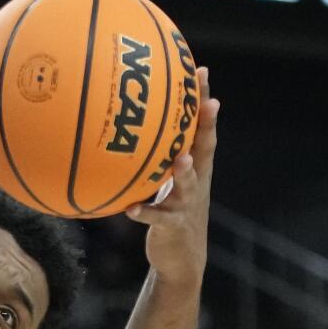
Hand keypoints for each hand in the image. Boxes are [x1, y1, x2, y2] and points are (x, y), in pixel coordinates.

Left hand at [125, 66, 218, 287]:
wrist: (180, 257)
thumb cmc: (167, 211)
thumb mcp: (161, 181)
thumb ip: (150, 157)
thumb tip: (117, 128)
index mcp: (194, 167)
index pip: (201, 128)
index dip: (202, 102)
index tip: (201, 71)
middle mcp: (196, 182)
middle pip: (204, 149)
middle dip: (207, 125)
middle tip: (210, 102)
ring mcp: (186, 204)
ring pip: (188, 185)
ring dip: (183, 173)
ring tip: (179, 160)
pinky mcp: (172, 227)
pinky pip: (157, 218)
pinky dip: (145, 213)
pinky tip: (131, 210)